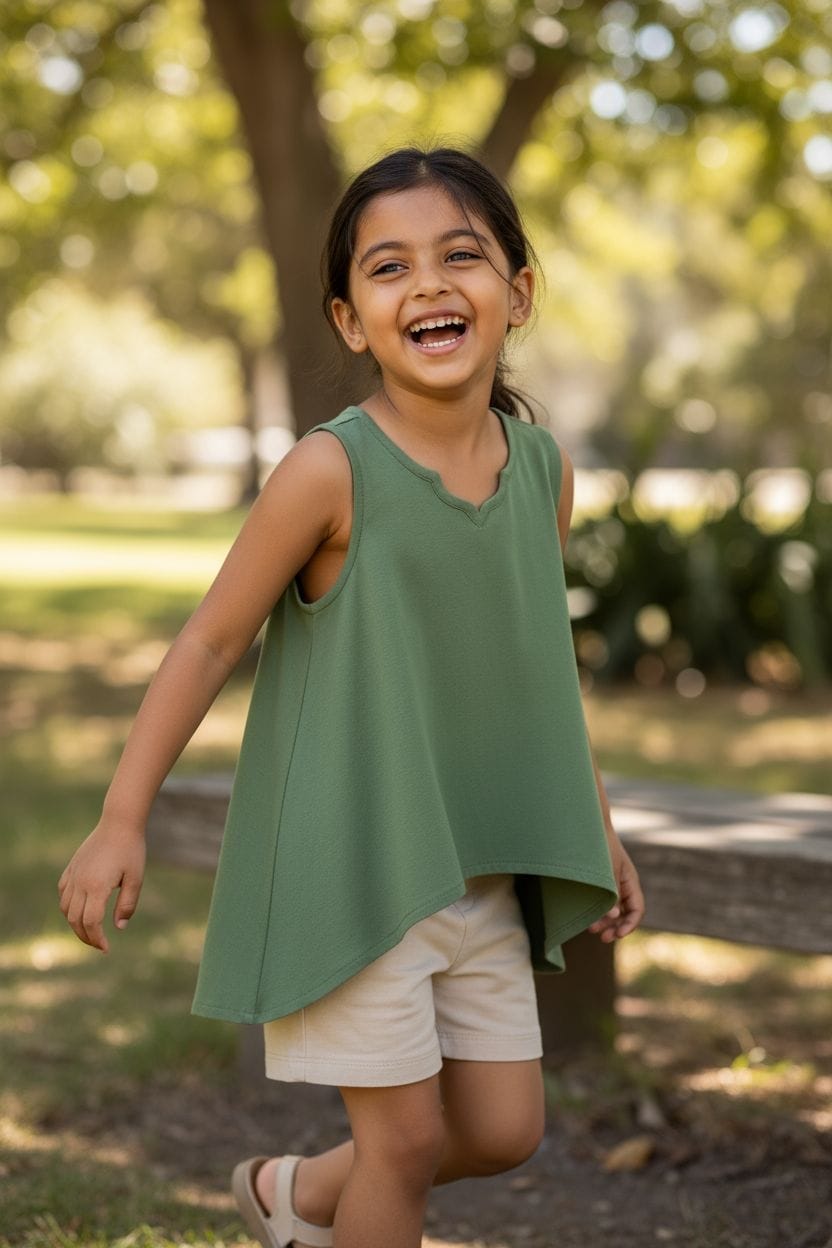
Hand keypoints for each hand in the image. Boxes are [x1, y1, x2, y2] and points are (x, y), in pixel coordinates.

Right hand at [58, 821, 145, 953]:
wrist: (118, 823)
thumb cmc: (131, 850)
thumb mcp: (136, 878)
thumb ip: (127, 904)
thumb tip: (119, 927)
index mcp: (97, 886)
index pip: (91, 922)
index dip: (97, 939)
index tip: (106, 948)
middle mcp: (80, 882)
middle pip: (75, 919)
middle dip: (86, 936)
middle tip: (99, 945)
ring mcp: (73, 875)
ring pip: (66, 908)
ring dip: (75, 924)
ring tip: (90, 931)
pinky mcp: (71, 868)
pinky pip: (63, 893)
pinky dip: (68, 907)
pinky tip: (79, 911)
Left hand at [588, 832, 644, 942]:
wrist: (587, 825)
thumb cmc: (599, 845)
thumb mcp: (606, 870)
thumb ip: (611, 893)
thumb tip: (615, 915)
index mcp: (630, 881)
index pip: (637, 910)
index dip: (629, 925)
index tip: (617, 934)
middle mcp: (623, 884)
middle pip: (625, 913)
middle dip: (615, 927)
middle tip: (601, 936)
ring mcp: (611, 883)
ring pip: (613, 909)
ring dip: (604, 921)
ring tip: (590, 928)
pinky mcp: (599, 882)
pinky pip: (602, 901)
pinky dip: (597, 911)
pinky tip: (586, 916)